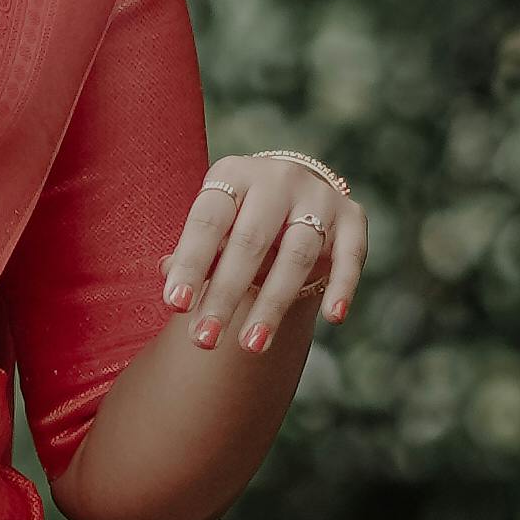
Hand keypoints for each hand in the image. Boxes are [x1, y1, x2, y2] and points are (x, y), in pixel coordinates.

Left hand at [161, 148, 366, 360]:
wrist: (294, 194)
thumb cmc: (241, 219)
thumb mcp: (214, 226)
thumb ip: (194, 252)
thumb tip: (167, 274)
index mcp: (234, 174)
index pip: (208, 221)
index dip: (191, 263)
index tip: (175, 305)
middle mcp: (277, 178)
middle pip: (250, 242)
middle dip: (225, 295)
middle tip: (205, 340)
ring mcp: (318, 195)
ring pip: (296, 255)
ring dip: (273, 304)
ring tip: (251, 345)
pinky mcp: (351, 215)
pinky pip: (350, 255)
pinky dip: (343, 285)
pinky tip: (334, 317)